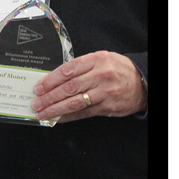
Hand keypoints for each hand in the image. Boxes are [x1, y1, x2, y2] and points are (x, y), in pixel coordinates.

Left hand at [28, 51, 145, 122]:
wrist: (142, 82)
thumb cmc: (117, 70)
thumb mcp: (101, 60)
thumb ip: (80, 67)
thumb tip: (52, 80)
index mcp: (97, 60)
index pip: (68, 70)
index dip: (50, 80)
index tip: (38, 87)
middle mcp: (101, 75)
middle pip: (69, 87)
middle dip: (49, 97)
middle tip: (36, 103)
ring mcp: (104, 92)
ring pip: (74, 102)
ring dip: (54, 109)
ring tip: (41, 113)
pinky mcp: (106, 107)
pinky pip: (82, 113)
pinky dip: (67, 117)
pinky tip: (56, 119)